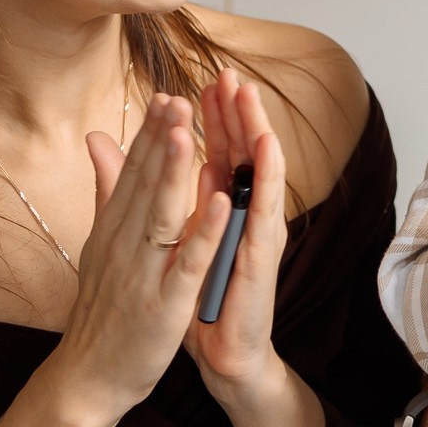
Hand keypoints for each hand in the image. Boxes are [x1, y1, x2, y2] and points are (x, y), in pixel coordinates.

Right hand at [55, 94, 228, 425]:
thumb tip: (97, 139)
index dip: (151, 133)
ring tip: (188, 132)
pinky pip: (187, 262)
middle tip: (176, 96)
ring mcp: (143, 273)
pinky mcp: (163, 303)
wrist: (87, 376)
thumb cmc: (102, 309)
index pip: (134, 172)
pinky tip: (221, 203)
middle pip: (145, 183)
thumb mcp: (102, 244)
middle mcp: (124, 244)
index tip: (167, 94)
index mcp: (114, 229)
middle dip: (162, 139)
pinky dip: (204, 232)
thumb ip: (108, 191)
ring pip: (162, 214)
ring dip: (174, 172)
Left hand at [182, 67, 291, 407]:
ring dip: (258, 131)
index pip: (222, 152)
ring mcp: (260, 235)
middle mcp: (248, 217)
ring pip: (262, 172)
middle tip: (231, 73)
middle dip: (238, 112)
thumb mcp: (178, 241)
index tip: (205, 79)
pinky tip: (265, 151)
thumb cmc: (201, 299)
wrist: (223, 353)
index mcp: (226, 211)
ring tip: (250, 97)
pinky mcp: (263, 258)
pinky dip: (267, 179)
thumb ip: (168, 194)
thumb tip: (160, 155)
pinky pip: (266, 211)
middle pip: (244, 154)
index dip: (215, 117)